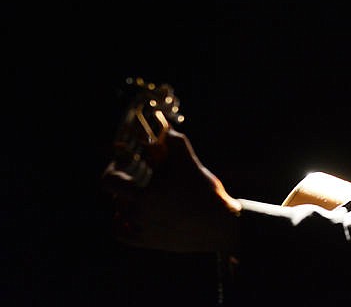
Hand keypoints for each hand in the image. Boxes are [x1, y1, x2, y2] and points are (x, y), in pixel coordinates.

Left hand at [102, 128, 240, 252]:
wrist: (220, 226)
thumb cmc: (205, 193)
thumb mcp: (190, 164)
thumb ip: (174, 143)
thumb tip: (164, 128)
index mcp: (146, 194)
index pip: (110, 179)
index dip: (115, 165)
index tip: (124, 158)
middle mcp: (139, 215)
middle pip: (114, 193)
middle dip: (120, 178)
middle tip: (130, 171)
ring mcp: (142, 230)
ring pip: (119, 211)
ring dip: (124, 198)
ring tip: (139, 189)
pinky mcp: (147, 242)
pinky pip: (121, 233)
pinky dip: (122, 221)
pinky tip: (130, 213)